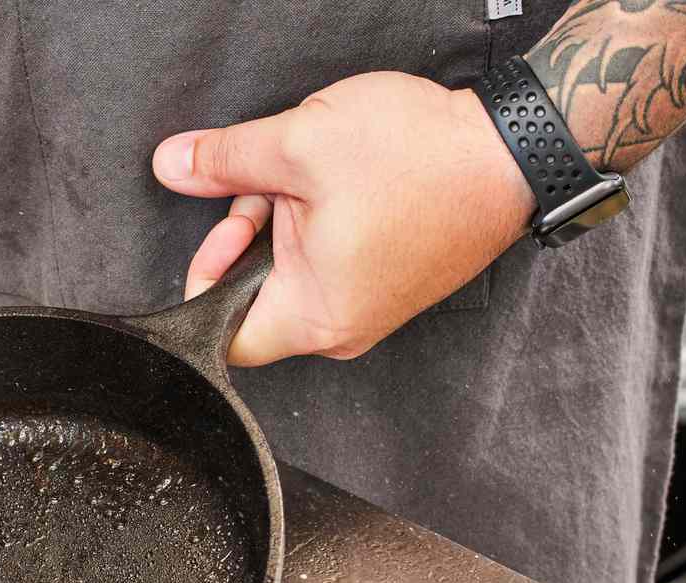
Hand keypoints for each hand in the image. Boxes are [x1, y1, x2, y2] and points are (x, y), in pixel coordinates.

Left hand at [153, 71, 535, 365]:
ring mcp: (369, 311)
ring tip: (312, 176)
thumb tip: (172, 166)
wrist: (512, 149)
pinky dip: (317, 226)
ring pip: (289, 275)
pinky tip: (337, 186)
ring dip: (283, 223)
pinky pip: (327, 267)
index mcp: (313, 318)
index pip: (223, 335)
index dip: (204, 280)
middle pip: (253, 298)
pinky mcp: (388, 286)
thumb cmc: (422, 157)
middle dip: (246, 235)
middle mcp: (341, 330)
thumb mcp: (299, 144)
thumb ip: (223, 161)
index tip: (218, 232)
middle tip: (268, 186)